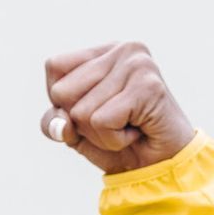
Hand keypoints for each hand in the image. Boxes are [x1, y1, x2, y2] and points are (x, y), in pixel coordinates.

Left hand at [40, 41, 192, 174]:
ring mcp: (138, 64)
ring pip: (80, 111)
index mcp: (104, 52)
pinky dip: (113, 139)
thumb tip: (62, 123)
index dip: (61, 99)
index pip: (54, 66)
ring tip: (127, 126)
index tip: (94, 108)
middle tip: (114, 121)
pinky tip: (136, 131)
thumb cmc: (117, 141)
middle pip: (62, 91)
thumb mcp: (73, 130)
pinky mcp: (148, 86)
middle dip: (80, 120)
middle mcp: (123, 50)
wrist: (160, 164)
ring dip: (99, 133)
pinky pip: (101, 122)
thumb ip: (53, 122)